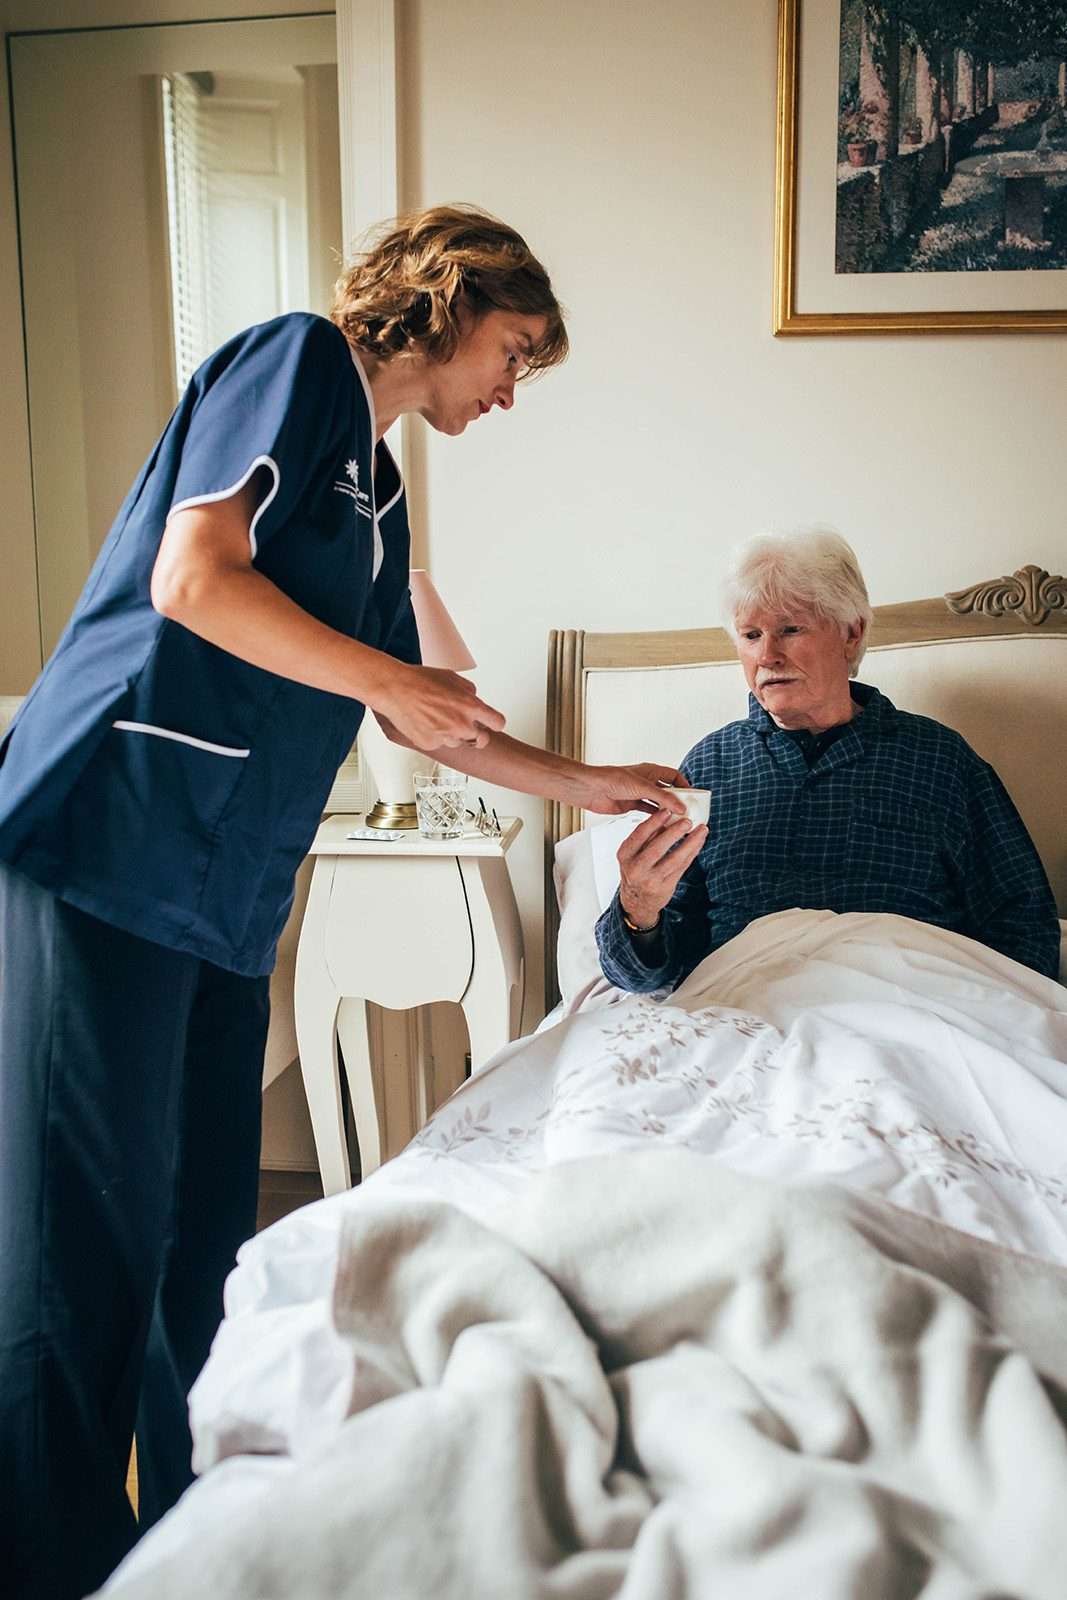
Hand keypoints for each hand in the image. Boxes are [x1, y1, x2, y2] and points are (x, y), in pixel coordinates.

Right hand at [370, 663, 505, 751]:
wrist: (395, 689)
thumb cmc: (420, 681)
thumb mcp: (453, 678)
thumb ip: (469, 691)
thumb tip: (474, 698)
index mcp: (471, 707)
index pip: (498, 723)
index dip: (494, 723)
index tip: (491, 723)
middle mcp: (461, 725)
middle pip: (482, 740)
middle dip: (476, 734)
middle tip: (465, 725)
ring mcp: (446, 737)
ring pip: (458, 742)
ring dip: (453, 734)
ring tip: (438, 718)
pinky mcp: (430, 744)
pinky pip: (438, 744)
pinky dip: (434, 736)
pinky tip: (425, 722)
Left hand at [577, 763, 689, 816]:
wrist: (589, 789)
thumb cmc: (612, 780)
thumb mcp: (642, 787)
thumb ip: (663, 798)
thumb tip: (682, 807)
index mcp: (651, 770)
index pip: (674, 776)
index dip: (684, 785)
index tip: (694, 797)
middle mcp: (646, 781)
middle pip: (668, 791)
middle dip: (678, 801)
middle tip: (689, 812)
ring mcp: (638, 794)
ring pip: (658, 803)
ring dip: (668, 811)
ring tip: (679, 821)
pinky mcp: (631, 805)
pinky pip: (648, 812)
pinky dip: (656, 818)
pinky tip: (664, 825)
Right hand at [617, 807, 707, 930]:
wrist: (636, 901)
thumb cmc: (637, 871)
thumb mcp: (633, 854)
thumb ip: (647, 837)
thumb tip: (667, 815)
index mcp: (625, 854)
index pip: (639, 834)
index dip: (654, 821)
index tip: (667, 810)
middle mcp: (635, 868)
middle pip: (657, 847)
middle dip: (675, 832)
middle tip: (688, 820)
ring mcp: (650, 879)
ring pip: (675, 858)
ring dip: (691, 842)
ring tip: (701, 830)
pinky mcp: (665, 887)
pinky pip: (682, 867)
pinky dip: (692, 853)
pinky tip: (699, 843)